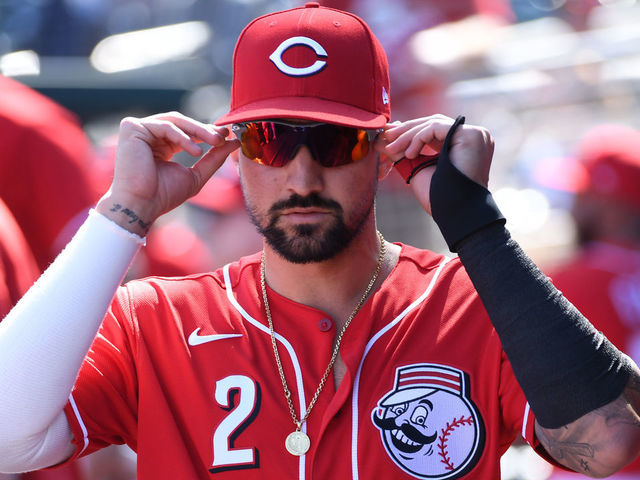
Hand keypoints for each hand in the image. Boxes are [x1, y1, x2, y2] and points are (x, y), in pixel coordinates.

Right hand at [96, 112, 239, 233]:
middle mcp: (150, 135)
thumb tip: (234, 141)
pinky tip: (196, 151)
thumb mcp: (197, 174)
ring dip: (199, 130)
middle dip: (205, 129)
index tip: (227, 135)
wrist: (142, 205)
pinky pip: (165, 126)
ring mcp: (139, 130)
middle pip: (182, 122)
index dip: (207, 131)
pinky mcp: (132, 128)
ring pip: (175, 120)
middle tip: (224, 136)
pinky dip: (183, 137)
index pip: (186, 130)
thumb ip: (214, 158)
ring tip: (216, 142)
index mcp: (162, 145)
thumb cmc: (164, 195)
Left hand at [377, 115, 493, 214]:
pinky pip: (435, 128)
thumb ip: (403, 152)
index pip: (434, 129)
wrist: (453, 212)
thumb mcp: (417, 168)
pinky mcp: (470, 135)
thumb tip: (381, 140)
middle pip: (433, 123)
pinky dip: (418, 138)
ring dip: (408, 136)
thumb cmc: (438, 197)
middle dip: (406, 131)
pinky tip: (408, 154)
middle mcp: (473, 136)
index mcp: (463, 144)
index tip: (389, 137)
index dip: (410, 131)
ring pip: (433, 124)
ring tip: (391, 149)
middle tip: (386, 137)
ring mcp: (475, 134)